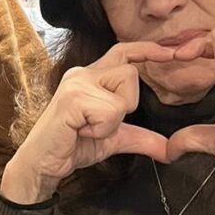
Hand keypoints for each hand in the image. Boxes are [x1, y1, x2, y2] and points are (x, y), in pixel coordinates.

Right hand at [0, 41, 176, 204]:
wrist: (42, 164)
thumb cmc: (72, 146)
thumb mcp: (113, 139)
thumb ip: (141, 137)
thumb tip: (170, 149)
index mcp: (91, 76)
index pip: (124, 51)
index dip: (148, 50)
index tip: (172, 52)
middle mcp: (83, 73)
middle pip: (130, 73)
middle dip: (125, 105)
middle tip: (99, 123)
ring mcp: (76, 83)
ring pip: (122, 96)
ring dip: (111, 122)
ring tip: (87, 128)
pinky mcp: (72, 99)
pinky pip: (109, 113)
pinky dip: (101, 131)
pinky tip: (80, 133)